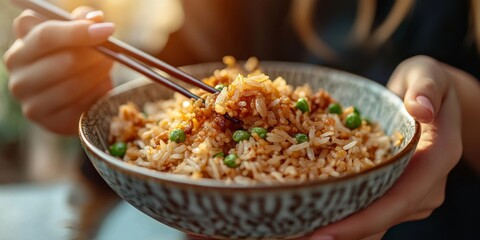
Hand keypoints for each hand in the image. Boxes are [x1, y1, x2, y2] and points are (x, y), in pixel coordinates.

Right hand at [3, 7, 114, 134]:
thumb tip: (95, 19)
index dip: (79, 32)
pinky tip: (102, 86)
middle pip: (64, 62)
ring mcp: (32, 105)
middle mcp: (19, 79)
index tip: (107, 30)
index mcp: (20, 51)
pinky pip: (82, 107)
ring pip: (75, 86)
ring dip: (99, 75)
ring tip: (107, 68)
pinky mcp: (51, 124)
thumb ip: (83, 20)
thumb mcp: (75, 34)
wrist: (75, 95)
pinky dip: (98, 94)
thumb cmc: (72, 57)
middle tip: (111, 54)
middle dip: (95, 56)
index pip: (46, 36)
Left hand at [304, 56, 462, 239]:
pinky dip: (344, 217)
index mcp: (436, 158)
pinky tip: (311, 218)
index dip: (361, 221)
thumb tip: (420, 108)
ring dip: (339, 230)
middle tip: (297, 236)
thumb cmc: (427, 84)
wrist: (435, 100)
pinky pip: (371, 211)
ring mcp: (414, 193)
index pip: (398, 198)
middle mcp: (427, 185)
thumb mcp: (428, 74)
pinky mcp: (398, 193)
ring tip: (296, 233)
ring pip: (375, 222)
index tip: (323, 233)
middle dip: (342, 233)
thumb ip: (426, 88)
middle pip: (382, 219)